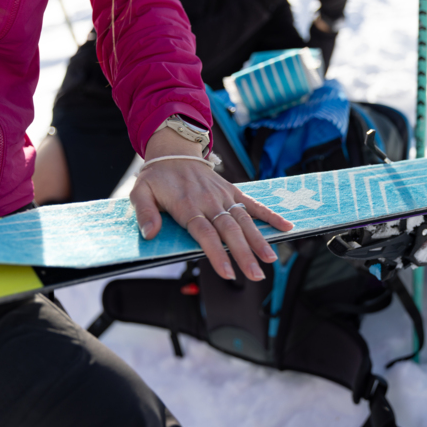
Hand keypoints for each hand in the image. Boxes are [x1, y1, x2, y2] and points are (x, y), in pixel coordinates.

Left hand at [130, 128, 293, 280]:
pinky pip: (254, 204)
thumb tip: (149, 234)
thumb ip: (144, 213)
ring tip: (270, 260)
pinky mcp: (233, 192)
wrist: (174, 151)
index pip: (205, 234)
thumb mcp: (140, 192)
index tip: (227, 273)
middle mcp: (210, 202)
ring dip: (259, 241)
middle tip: (256, 275)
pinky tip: (286, 228)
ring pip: (244, 221)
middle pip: (230, 231)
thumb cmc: (157, 177)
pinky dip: (270, 215)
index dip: (217, 254)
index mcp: (187, 205)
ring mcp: (224, 196)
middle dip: (244, 254)